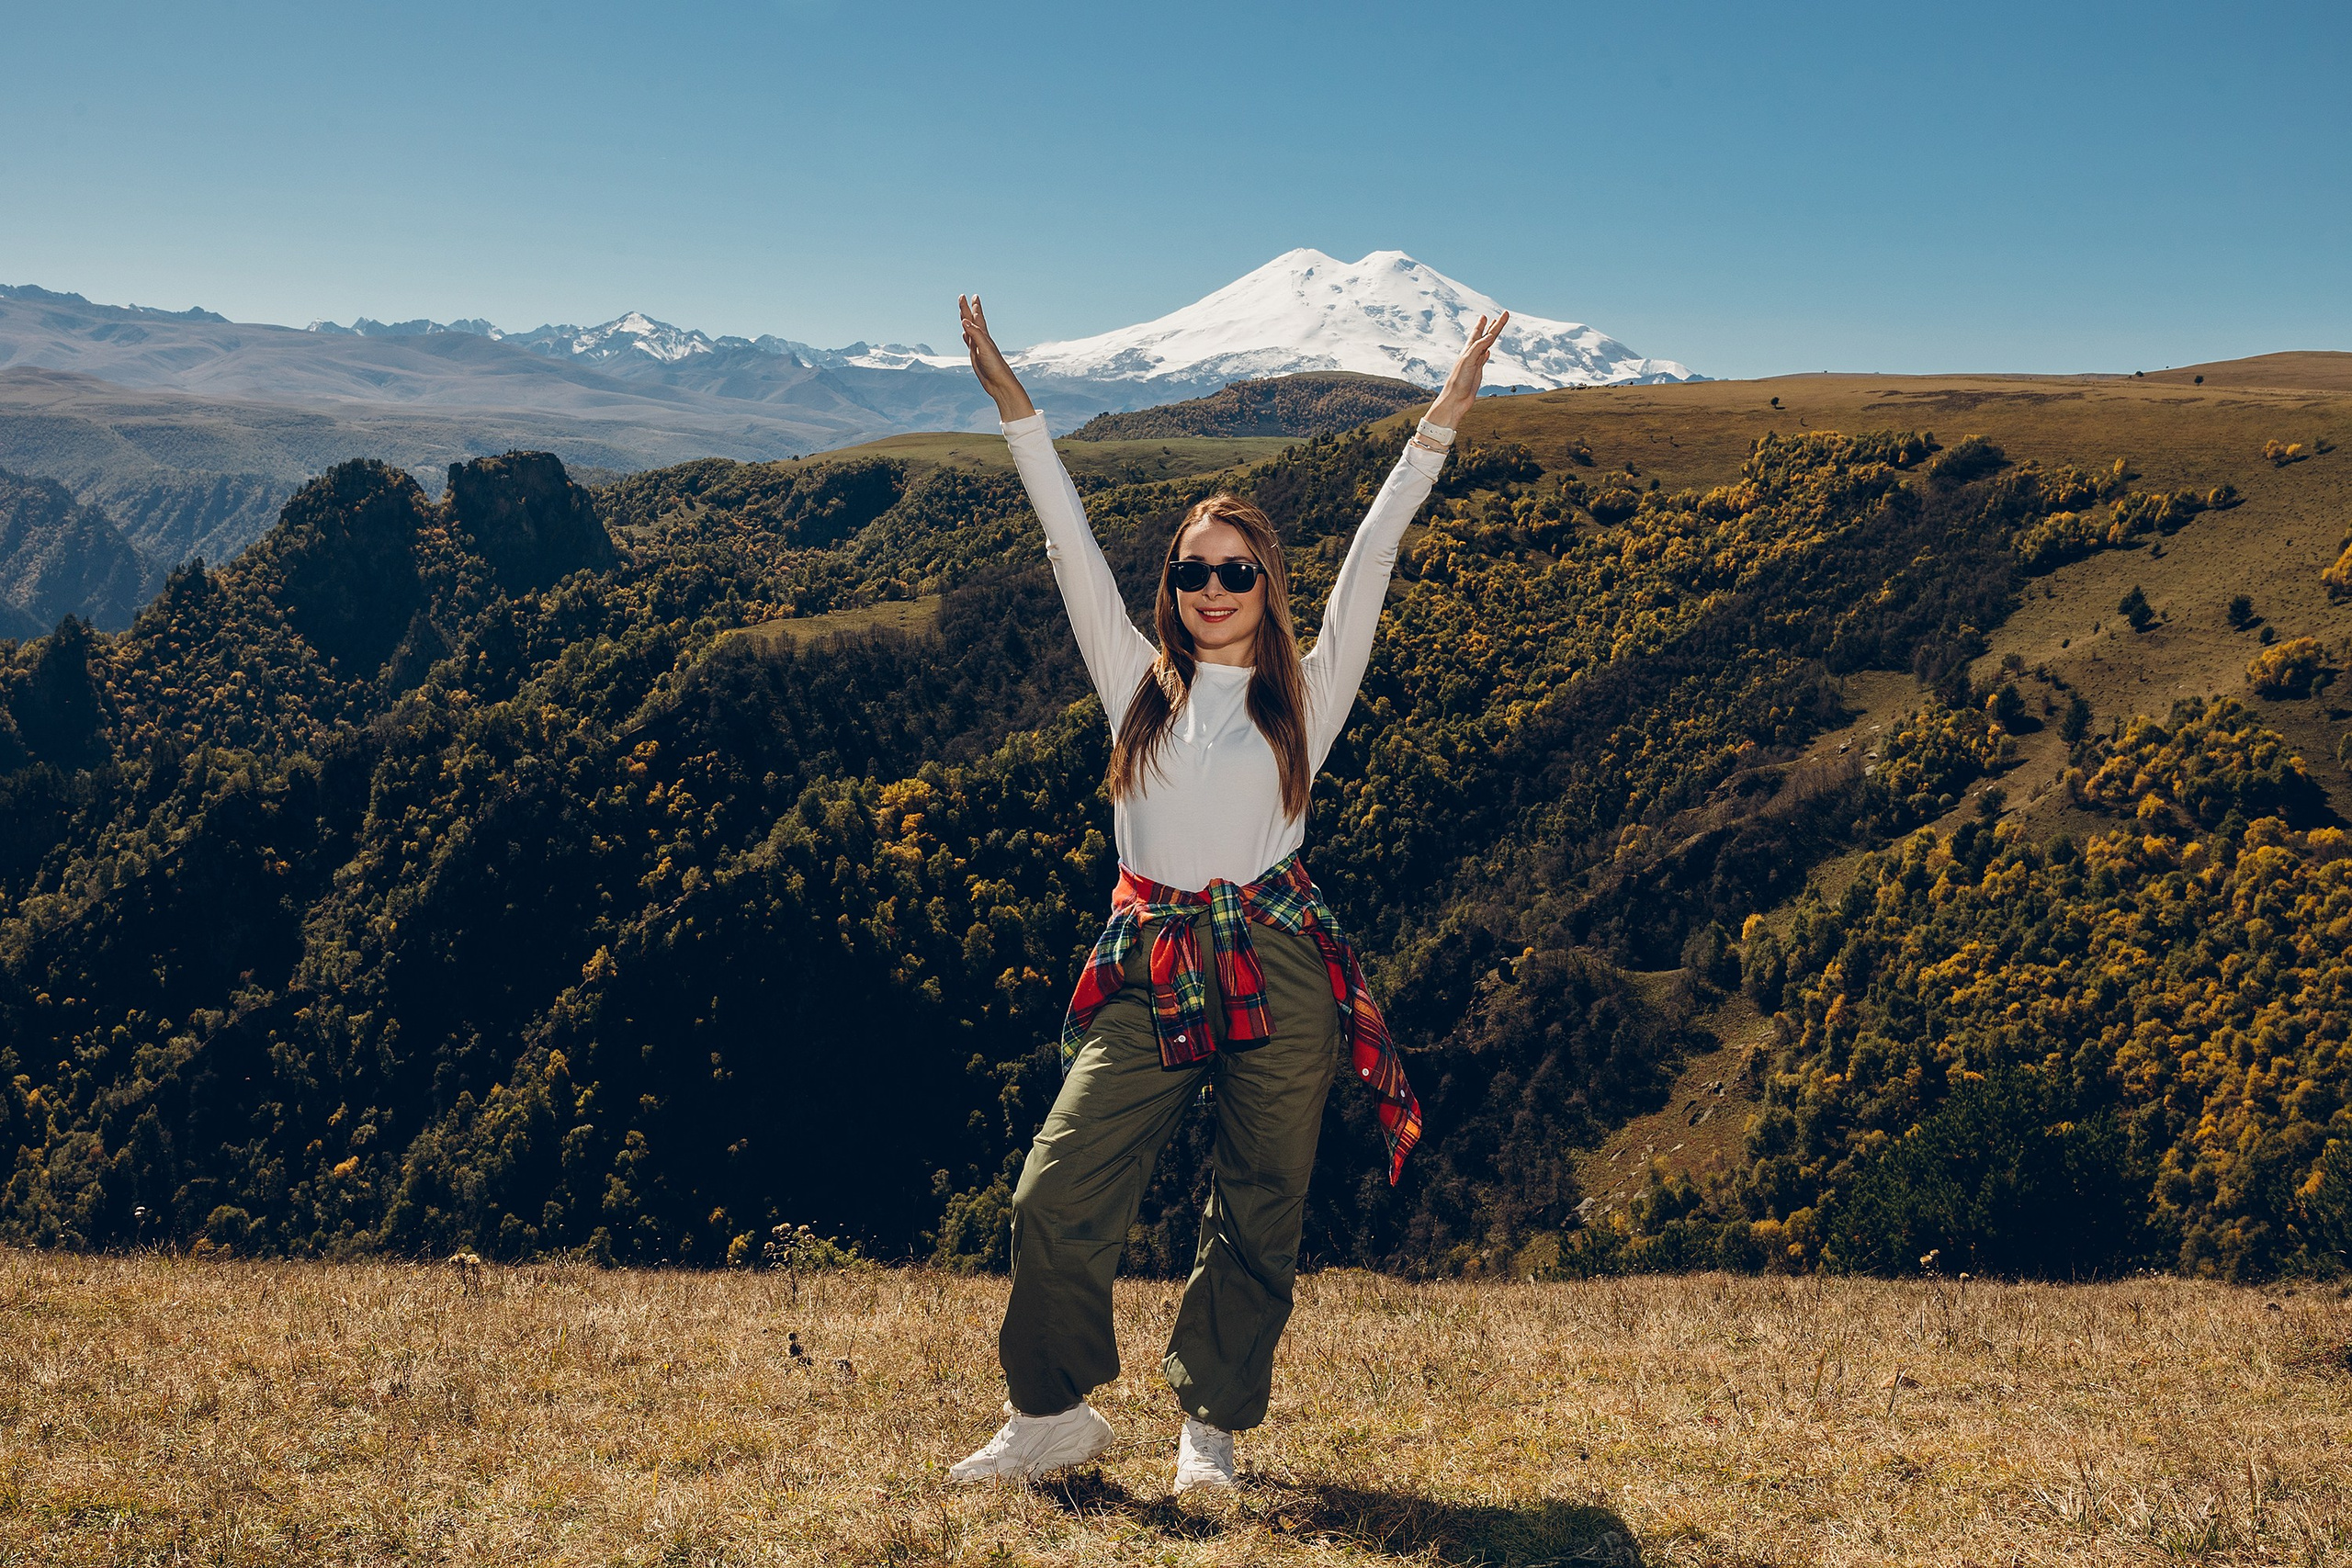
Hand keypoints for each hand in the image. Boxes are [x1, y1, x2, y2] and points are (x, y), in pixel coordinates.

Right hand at [959, 294, 1035, 422]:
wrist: (1000, 384)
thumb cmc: (996, 367)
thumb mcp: (985, 349)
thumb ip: (975, 335)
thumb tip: (964, 322)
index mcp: (984, 336)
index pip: (977, 317)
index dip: (973, 306)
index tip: (971, 295)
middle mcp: (981, 340)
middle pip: (972, 321)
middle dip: (967, 309)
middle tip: (963, 296)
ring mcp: (978, 348)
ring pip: (970, 330)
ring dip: (966, 321)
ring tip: (962, 313)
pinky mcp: (976, 357)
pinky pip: (969, 343)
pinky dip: (966, 336)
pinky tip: (964, 334)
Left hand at [1426, 310, 1509, 429]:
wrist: (1456, 400)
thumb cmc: (1458, 381)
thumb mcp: (1468, 361)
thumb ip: (1478, 347)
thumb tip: (1490, 336)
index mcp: (1468, 350)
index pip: (1480, 333)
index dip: (1484, 324)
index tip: (1487, 315)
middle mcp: (1472, 354)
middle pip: (1486, 336)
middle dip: (1495, 325)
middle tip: (1503, 314)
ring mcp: (1475, 363)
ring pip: (1486, 346)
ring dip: (1491, 336)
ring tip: (1496, 327)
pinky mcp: (1477, 372)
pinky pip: (1483, 359)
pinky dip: (1487, 353)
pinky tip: (1488, 351)